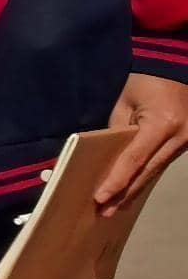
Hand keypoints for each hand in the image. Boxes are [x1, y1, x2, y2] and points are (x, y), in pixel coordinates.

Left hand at [96, 73, 187, 219]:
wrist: (176, 66)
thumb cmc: (146, 82)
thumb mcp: (125, 104)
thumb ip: (118, 131)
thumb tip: (107, 157)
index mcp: (161, 125)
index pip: (134, 159)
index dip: (117, 180)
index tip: (100, 197)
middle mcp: (178, 137)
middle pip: (147, 171)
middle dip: (125, 193)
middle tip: (104, 212)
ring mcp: (187, 141)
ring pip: (156, 171)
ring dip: (136, 188)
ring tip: (116, 206)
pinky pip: (163, 163)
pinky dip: (147, 176)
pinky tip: (134, 188)